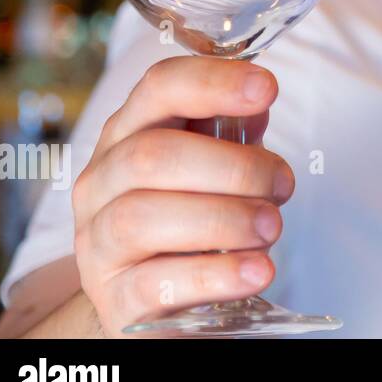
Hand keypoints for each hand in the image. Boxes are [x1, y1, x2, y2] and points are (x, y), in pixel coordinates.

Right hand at [71, 56, 293, 336]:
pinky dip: (216, 275)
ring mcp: (98, 243)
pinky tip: (257, 270)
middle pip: (150, 155)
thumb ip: (234, 133)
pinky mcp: (115, 299)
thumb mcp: (213, 166)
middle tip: (283, 185)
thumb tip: (258, 101)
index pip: (158, 89)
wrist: (153, 297)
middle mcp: (101, 183)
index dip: (212, 82)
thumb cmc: (190, 215)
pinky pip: (155, 285)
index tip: (266, 88)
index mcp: (127, 134)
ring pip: (143, 218)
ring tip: (271, 227)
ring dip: (225, 219)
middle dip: (233, 167)